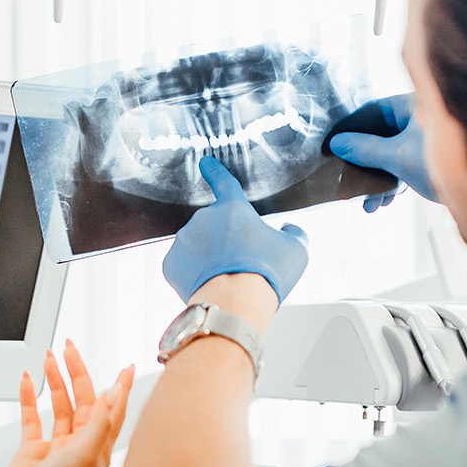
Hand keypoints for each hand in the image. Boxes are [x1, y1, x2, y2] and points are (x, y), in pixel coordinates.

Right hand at [0, 341, 134, 466]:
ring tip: (48, 359)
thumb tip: (113, 393)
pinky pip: (32, 419)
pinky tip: (27, 382)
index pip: (113, 409)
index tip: (126, 365)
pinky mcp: (32, 452)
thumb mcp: (85, 454)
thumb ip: (100, 422)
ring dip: (54, 382)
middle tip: (70, 348)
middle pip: (83, 400)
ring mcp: (55, 448)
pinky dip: (29, 399)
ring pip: (59, 406)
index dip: (120, 387)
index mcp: (98, 447)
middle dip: (77, 373)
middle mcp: (79, 445)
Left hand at [162, 156, 309, 302]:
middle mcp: (203, 218)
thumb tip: (289, 229)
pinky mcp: (170, 264)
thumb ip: (294, 233)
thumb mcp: (296, 250)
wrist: (235, 304)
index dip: (215, 172)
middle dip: (225, 241)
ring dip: (209, 258)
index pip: (224, 182)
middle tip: (242, 265)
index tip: (205, 163)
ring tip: (227, 279)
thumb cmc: (266, 274)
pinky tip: (210, 285)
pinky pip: (183, 265)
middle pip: (215, 226)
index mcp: (232, 209)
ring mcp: (183, 240)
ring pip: (197, 246)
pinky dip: (194, 274)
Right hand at [328, 94, 436, 210]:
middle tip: (348, 179)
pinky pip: (406, 165)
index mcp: (415, 104)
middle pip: (382, 134)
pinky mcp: (435, 157)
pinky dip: (395, 181)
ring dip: (379, 178)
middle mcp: (422, 117)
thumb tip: (338, 144)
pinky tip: (386, 201)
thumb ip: (366, 149)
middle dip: (364, 162)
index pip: (373, 110)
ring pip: (393, 153)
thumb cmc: (446, 162)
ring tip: (368, 204)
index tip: (334, 145)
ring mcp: (429, 138)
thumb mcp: (398, 157)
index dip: (352, 128)